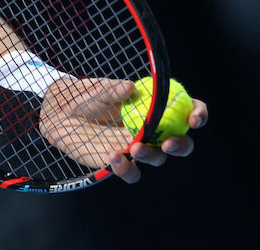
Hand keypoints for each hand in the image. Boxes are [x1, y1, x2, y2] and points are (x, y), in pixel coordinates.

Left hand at [40, 78, 207, 183]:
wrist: (60, 113)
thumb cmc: (85, 96)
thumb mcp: (97, 89)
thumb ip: (112, 90)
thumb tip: (130, 88)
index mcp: (155, 107)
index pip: (187, 109)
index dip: (198, 114)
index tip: (194, 118)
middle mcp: (152, 130)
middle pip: (180, 142)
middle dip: (181, 145)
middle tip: (168, 143)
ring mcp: (137, 147)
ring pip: (156, 159)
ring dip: (151, 156)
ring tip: (134, 147)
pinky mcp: (120, 162)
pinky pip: (131, 172)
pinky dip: (126, 168)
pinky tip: (114, 157)